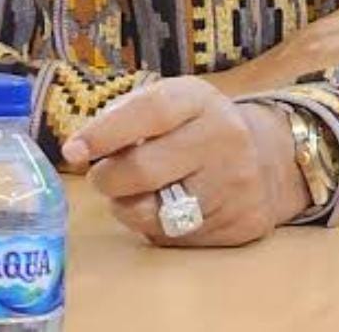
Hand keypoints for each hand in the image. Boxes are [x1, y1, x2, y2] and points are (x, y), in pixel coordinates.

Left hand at [61, 76, 307, 246]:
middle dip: (108, 178)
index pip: (150, 111)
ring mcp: (235, 185)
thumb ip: (127, 117)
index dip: (105, 131)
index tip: (73, 149)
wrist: (265, 158)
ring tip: (129, 193)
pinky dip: (155, 227)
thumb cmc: (196, 126)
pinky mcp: (238, 226)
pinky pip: (176, 238)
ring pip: (155, 212)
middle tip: (101, 176)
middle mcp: (224, 139)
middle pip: (145, 169)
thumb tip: (78, 148)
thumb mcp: (171, 102)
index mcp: (201, 100)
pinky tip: (163, 208)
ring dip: (126, 207)